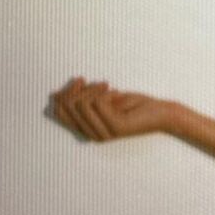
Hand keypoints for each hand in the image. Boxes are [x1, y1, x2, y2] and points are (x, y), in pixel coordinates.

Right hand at [50, 77, 172, 140]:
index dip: (63, 94)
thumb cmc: (133, 105)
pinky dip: (103, 92)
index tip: (79, 80)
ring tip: (107, 86)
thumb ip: (80, 99)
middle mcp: (93, 135)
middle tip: (96, 82)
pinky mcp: (115, 127)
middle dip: (77, 89)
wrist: (161, 112)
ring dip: (93, 89)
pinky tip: (115, 92)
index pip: (60, 113)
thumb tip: (54, 95)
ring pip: (82, 104)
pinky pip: (97, 103)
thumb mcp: (102, 99)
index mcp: (87, 129)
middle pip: (68, 107)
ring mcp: (104, 133)